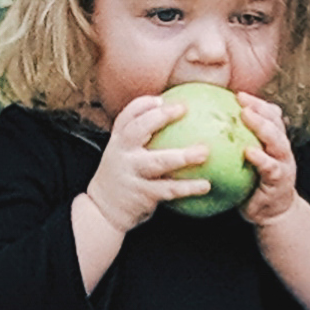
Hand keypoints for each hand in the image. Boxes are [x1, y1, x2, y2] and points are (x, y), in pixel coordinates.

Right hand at [83, 89, 210, 233]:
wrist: (102, 211)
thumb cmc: (123, 177)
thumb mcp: (124, 154)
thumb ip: (142, 140)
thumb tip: (180, 122)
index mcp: (118, 142)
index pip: (126, 117)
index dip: (143, 105)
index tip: (162, 99)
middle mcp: (123, 154)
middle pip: (137, 130)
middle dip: (160, 117)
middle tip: (183, 109)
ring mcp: (132, 174)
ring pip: (159, 162)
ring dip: (183, 156)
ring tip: (204, 152)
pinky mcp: (142, 194)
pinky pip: (170, 189)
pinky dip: (188, 187)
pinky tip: (206, 185)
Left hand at [235, 95, 302, 229]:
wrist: (273, 215)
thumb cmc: (253, 187)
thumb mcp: (245, 165)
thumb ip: (233, 149)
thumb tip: (202, 135)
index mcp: (274, 142)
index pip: (270, 116)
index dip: (257, 103)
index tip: (238, 94)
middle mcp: (282, 150)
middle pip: (275, 122)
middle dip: (260, 108)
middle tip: (241, 100)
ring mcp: (284, 164)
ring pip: (277, 140)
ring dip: (263, 126)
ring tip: (247, 116)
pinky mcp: (280, 181)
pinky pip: (271, 167)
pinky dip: (261, 159)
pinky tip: (248, 153)